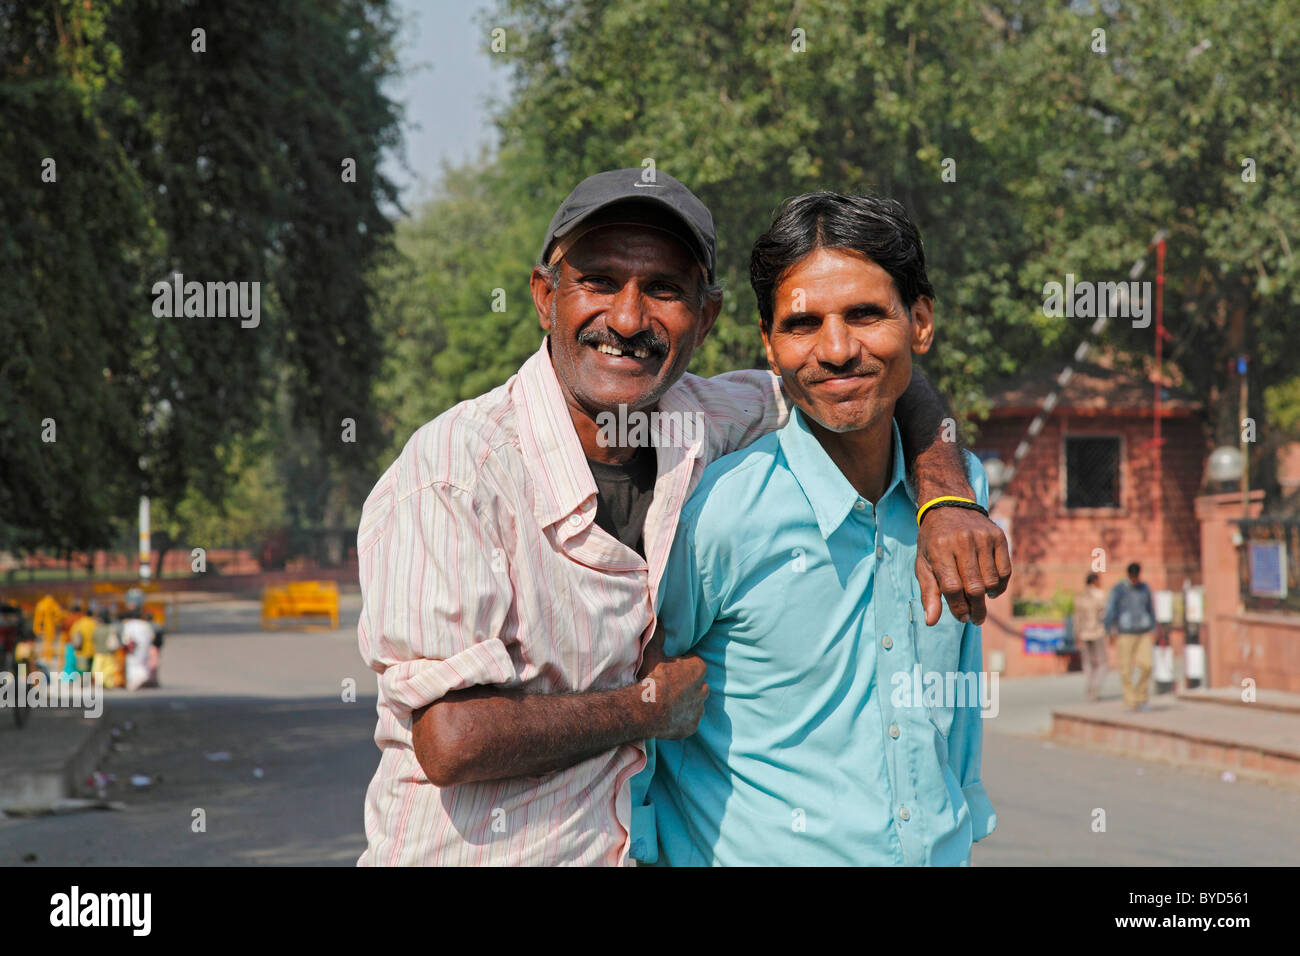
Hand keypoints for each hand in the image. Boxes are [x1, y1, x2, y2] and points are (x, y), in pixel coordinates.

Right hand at [638, 620, 707, 738]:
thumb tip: (660, 619)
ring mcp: (699, 709)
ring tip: (665, 703)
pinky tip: (667, 717)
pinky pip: (688, 720)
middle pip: (696, 684)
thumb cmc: (650, 678)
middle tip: (667, 687)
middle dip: (686, 685)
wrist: (644, 709)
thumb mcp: (653, 653)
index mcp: (698, 668)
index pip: (693, 664)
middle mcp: (704, 688)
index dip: (680, 668)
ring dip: (684, 702)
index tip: (668, 671)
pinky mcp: (693, 726)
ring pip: (694, 703)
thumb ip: (659, 636)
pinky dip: (680, 719)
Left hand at [915, 506, 1011, 625]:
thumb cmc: (933, 542)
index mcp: (939, 548)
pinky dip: (1000, 585)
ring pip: (991, 581)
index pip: (952, 587)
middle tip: (975, 619)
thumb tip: (931, 622)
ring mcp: (982, 537)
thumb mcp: (924, 564)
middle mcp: (962, 541)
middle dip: (976, 609)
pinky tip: (991, 589)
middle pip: (974, 587)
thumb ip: (929, 593)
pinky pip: (1005, 571)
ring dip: (987, 597)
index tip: (962, 618)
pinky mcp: (998, 536)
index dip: (958, 607)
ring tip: (980, 600)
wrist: (949, 507)